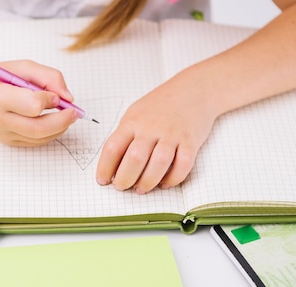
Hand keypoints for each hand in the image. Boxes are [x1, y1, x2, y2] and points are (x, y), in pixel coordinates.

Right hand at [0, 60, 78, 145]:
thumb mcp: (21, 67)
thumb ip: (48, 77)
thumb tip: (68, 97)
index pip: (33, 106)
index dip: (49, 100)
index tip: (54, 95)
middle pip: (39, 129)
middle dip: (62, 121)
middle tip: (74, 112)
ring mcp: (3, 135)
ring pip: (40, 139)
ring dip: (59, 128)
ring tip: (66, 115)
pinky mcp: (9, 142)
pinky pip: (36, 142)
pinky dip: (50, 133)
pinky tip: (54, 122)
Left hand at [95, 74, 216, 193]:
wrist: (193, 89)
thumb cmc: (160, 106)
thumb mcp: (135, 114)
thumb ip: (125, 137)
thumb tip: (112, 167)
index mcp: (133, 121)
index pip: (113, 147)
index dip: (104, 168)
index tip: (102, 180)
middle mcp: (151, 127)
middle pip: (134, 158)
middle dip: (124, 179)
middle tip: (121, 187)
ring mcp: (172, 134)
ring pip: (158, 164)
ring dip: (148, 182)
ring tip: (141, 188)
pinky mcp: (191, 141)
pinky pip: (183, 165)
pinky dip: (173, 179)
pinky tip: (165, 183)